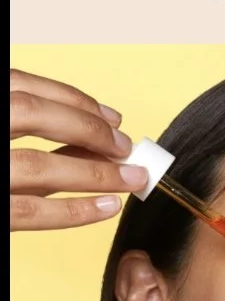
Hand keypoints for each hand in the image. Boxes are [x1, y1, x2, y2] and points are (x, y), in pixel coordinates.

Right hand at [10, 68, 147, 229]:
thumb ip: (25, 135)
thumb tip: (88, 143)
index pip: (20, 86)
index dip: (71, 99)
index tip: (109, 117)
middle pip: (31, 115)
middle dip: (86, 129)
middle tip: (124, 148)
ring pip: (35, 167)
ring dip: (91, 173)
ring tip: (129, 178)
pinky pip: (31, 213)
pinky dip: (75, 211)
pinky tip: (106, 207)